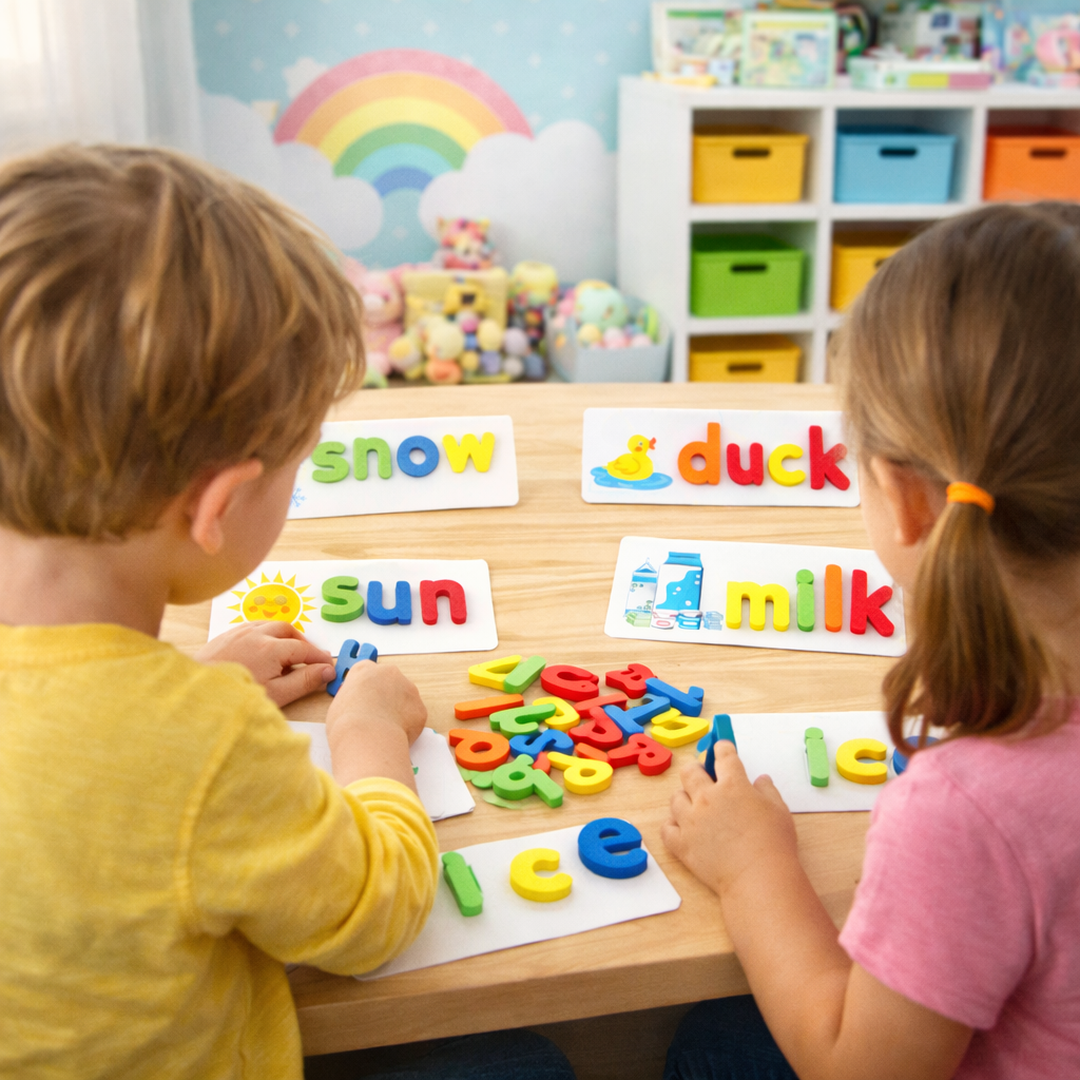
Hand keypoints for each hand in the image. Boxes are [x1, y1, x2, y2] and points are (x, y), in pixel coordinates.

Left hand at [195, 622, 334, 707]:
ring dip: (283, 635)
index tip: (328, 667)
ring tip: (288, 653)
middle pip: (288, 630)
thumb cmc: (234, 695)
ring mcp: (239, 632)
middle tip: (309, 659)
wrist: (195, 693)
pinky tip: (263, 648)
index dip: (319, 658)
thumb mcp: (277, 694)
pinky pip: (252, 626)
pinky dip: (265, 633)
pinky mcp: (225, 635)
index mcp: (272, 648)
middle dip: (302, 643)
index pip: (305, 649)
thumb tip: (326, 671)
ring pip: (269, 625)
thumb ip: (304, 681)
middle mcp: (257, 634)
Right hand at [324, 662, 427, 789]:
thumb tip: (356, 706)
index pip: (366, 671)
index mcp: (364, 669)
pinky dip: (408, 725)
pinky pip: (414, 716)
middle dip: (385, 697)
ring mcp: (408, 688)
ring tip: (384, 729)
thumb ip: (351, 698)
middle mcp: (389, 673)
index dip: (366, 688)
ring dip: (397, 710)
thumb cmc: (346, 723)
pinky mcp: (420, 707)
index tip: (364, 699)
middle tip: (375, 716)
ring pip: (404, 698)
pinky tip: (395, 735)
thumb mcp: (338, 704)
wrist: (367, 737)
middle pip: (389, 682)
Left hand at [662, 743, 796, 897]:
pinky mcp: (682, 843)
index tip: (723, 749)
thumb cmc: (774, 845)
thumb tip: (760, 780)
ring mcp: (690, 820)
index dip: (723, 748)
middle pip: (690, 771)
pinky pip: (667, 828)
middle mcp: (707, 798)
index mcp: (732, 785)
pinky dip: (673, 825)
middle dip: (696, 770)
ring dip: (685, 799)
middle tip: (704, 777)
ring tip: (695, 807)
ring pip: (675, 798)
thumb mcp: (779, 811)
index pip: (723, 756)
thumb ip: (767, 791)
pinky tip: (683, 828)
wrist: (758, 879)